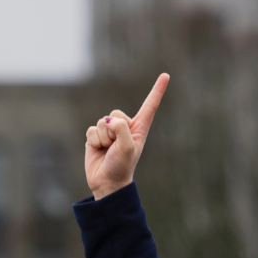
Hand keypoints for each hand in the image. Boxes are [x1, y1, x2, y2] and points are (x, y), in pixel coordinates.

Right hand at [85, 73, 168, 199]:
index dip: (157, 90)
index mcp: (140, 128)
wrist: (106, 182)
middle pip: (116, 114)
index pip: (150, 105)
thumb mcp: (127, 147)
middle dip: (114, 130)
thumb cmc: (121, 166)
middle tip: (116, 147)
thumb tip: (108, 120)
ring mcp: (110, 131)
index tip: (166, 75)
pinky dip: (94, 141)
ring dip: (104, 138)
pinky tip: (99, 150)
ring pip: (102, 122)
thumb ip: (121, 129)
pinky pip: (92, 130)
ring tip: (108, 150)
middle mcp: (125, 127)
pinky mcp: (96, 136)